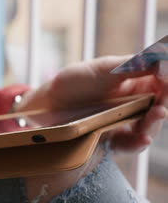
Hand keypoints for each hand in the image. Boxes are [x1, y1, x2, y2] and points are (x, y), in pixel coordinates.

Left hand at [17, 56, 166, 152]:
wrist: (47, 103)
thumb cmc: (73, 81)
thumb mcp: (102, 68)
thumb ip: (131, 65)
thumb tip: (161, 59)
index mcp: (134, 82)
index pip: (161, 83)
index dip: (166, 81)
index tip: (165, 78)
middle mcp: (134, 104)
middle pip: (159, 106)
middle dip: (163, 105)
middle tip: (161, 105)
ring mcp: (124, 123)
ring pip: (148, 126)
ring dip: (154, 123)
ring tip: (156, 115)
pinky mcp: (112, 139)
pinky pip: (130, 145)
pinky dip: (138, 143)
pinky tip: (143, 139)